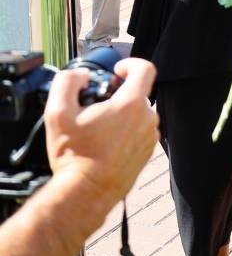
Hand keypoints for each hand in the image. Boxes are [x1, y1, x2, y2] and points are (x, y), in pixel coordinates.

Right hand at [45, 58, 158, 206]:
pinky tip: (105, 145)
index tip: (117, 71)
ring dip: (121, 116)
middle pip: (137, 94)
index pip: (144, 68)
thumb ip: (68, 82)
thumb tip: (82, 75)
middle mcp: (147, 118)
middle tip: (96, 108)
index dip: (130, 63)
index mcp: (131, 104)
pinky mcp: (148, 152)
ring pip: (138, 114)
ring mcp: (150, 136)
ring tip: (98, 130)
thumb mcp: (58, 113)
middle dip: (117, 96)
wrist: (86, 192)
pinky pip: (139, 133)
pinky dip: (125, 133)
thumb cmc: (75, 155)